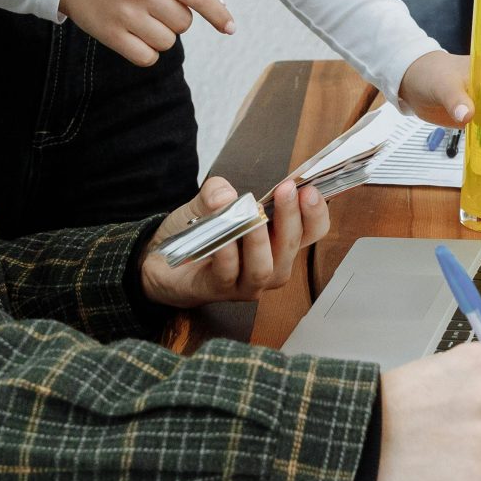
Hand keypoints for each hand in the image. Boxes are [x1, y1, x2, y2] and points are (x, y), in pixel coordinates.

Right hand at [61, 0, 231, 66]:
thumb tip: (219, 7)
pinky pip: (148, 57)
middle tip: (151, 4)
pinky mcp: (111, 34)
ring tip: (139, 17)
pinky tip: (133, 35)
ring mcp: (126, 13)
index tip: (230, 28)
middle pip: (183, 23)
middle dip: (174, 18)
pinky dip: (146, 51)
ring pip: (167, 41)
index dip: (217, 14)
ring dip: (160, 35)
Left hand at [139, 176, 325, 308]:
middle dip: (291, 217)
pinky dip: (228, 253)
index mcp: (278, 241)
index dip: (316, 213)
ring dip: (261, 240)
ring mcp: (245, 283)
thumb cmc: (198, 232)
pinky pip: (229, 273)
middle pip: (292, 247)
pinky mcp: (218, 290)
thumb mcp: (209, 201)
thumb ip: (218, 191)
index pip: (312, 231)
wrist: (163, 260)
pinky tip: (223, 237)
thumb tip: (227, 195)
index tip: (309, 189)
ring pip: (265, 268)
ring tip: (253, 215)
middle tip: (286, 191)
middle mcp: (270, 265)